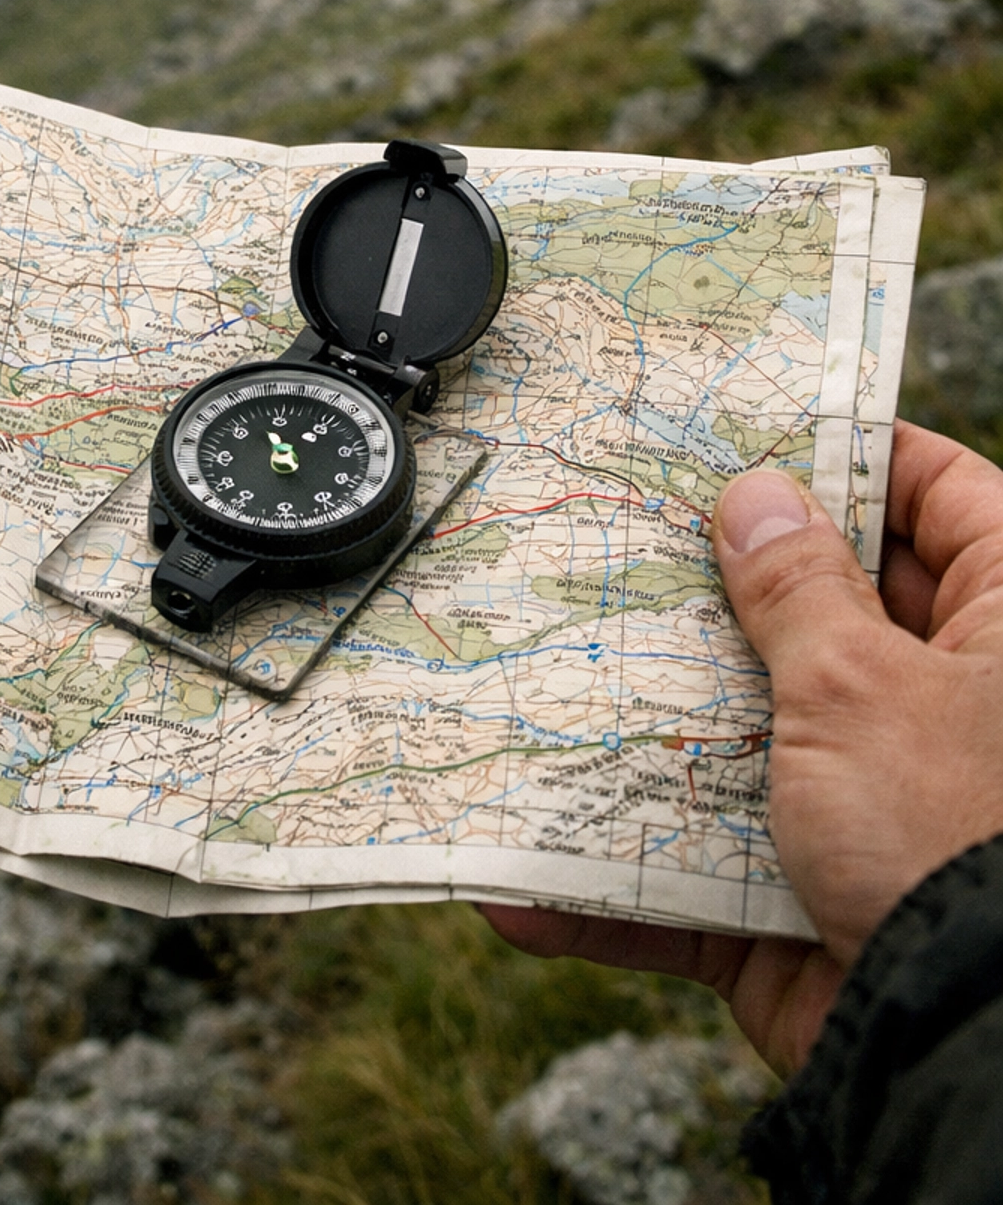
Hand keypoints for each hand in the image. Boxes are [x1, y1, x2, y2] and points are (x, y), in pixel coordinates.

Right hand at [482, 418, 1002, 1075]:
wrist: (964, 1051)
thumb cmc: (957, 841)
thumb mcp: (861, 685)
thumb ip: (797, 589)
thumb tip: (757, 499)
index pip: (936, 495)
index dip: (849, 454)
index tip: (750, 429)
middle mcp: (950, 709)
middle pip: (824, 612)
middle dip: (714, 587)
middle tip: (617, 529)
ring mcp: (878, 808)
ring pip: (743, 741)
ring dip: (644, 732)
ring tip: (541, 676)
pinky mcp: (812, 907)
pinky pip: (698, 879)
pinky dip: (613, 888)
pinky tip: (521, 886)